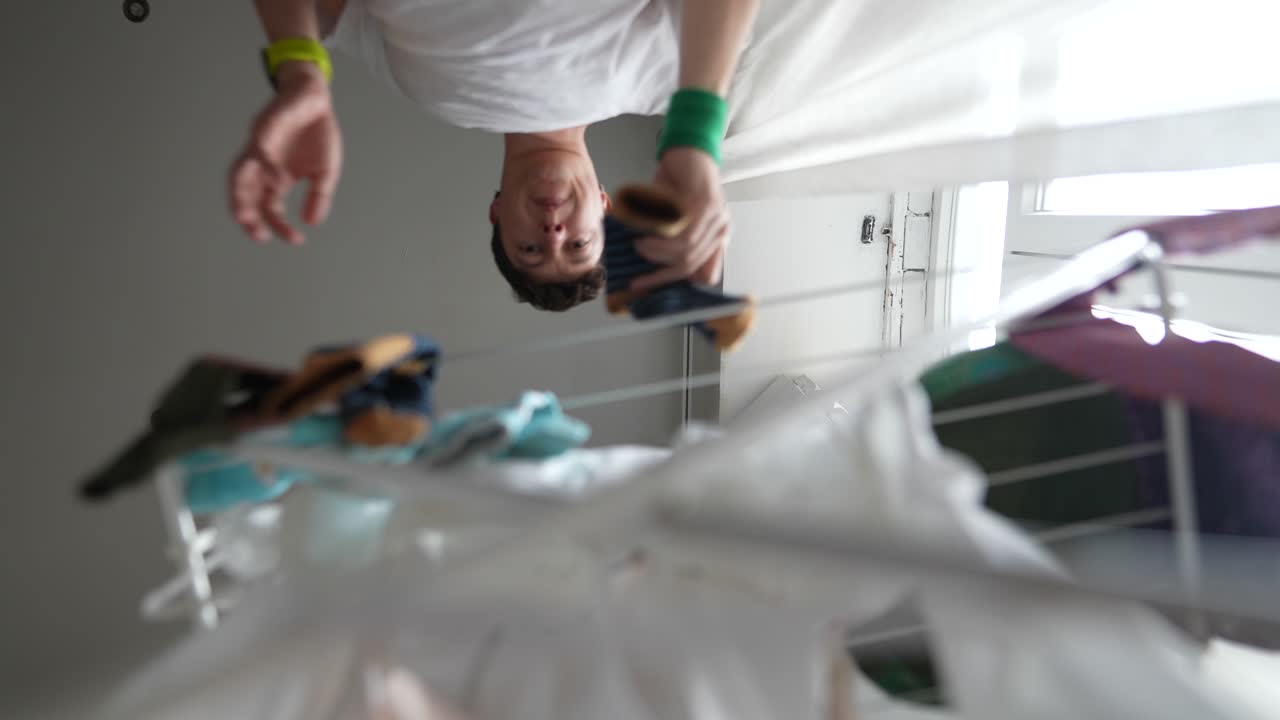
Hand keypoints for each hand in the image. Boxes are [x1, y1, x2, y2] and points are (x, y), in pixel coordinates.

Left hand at [229, 62, 343, 244]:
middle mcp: (263, 167)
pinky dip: (262, 162)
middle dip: (249, 218)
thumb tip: (312, 222)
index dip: (281, 227)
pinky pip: (258, 146)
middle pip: (246, 197)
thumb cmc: (316, 134)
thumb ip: (319, 197)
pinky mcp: (263, 127)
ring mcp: (259, 148)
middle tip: (259, 235)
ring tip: (244, 214)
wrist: (313, 99)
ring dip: (239, 195)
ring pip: (239, 174)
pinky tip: (274, 176)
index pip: (271, 210)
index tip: (296, 239)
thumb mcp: (325, 173)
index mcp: (277, 179)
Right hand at [631, 148, 729, 291]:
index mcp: (718, 237)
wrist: (688, 150)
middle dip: (661, 274)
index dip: (679, 283)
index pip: (705, 274)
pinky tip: (645, 234)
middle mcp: (722, 229)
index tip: (652, 287)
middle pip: (692, 263)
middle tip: (639, 276)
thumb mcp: (677, 218)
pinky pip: (682, 228)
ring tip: (638, 248)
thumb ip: (674, 241)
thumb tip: (657, 269)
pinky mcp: (704, 203)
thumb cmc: (680, 184)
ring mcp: (715, 217)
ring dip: (658, 253)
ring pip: (687, 249)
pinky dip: (660, 235)